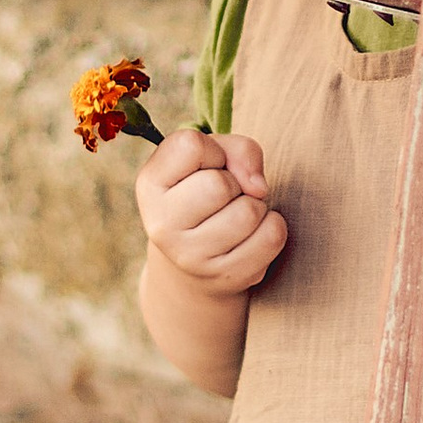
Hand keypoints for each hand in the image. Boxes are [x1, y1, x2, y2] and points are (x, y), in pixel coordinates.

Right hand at [135, 126, 287, 298]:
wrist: (195, 259)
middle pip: (220, 185)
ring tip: (237, 215)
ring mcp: (191, 257)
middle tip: (226, 196)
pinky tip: (253, 234)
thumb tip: (258, 188)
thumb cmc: (206, 192)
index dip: (213, 150)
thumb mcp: (212, 158)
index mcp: (150, 185)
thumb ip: (237, 150)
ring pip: (249, 212)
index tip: (208, 167)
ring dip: (255, 206)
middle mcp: (161, 225)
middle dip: (235, 183)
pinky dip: (272, 227)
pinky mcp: (225, 276)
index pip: (191, 146)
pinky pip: (272, 237)